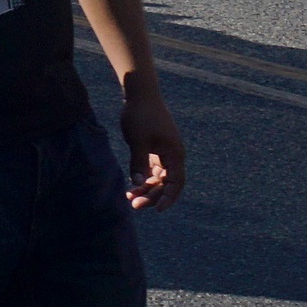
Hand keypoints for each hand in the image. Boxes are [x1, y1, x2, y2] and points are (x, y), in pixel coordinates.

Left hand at [119, 87, 185, 211]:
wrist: (141, 95)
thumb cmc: (141, 116)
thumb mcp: (138, 141)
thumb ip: (138, 162)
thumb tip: (137, 182)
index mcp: (174, 154)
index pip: (176, 182)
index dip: (169, 198)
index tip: (158, 210)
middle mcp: (173, 156)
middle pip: (166, 183)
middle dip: (153, 196)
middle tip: (135, 205)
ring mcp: (165, 153)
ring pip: (158, 178)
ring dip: (146, 189)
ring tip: (130, 198)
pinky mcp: (155, 150)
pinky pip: (152, 170)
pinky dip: (143, 178)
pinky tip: (131, 186)